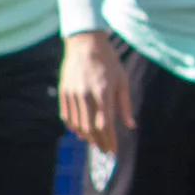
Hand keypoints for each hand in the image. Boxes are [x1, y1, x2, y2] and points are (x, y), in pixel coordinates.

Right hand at [60, 31, 134, 152]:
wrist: (85, 43)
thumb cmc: (108, 62)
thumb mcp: (122, 80)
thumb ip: (124, 105)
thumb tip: (130, 125)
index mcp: (103, 92)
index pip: (105, 125)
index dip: (109, 140)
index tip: (113, 150)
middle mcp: (86, 95)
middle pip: (90, 128)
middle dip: (98, 143)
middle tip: (105, 151)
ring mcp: (72, 94)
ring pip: (77, 125)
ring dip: (86, 137)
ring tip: (94, 143)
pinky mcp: (64, 92)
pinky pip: (67, 116)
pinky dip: (73, 127)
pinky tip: (80, 132)